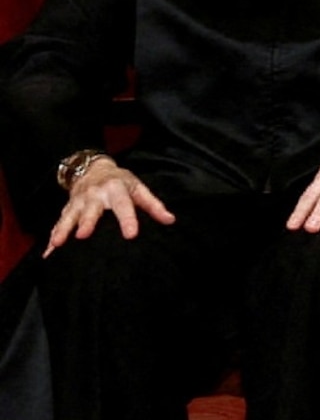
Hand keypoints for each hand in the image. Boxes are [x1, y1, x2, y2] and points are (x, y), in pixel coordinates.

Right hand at [45, 159, 174, 252]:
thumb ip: (153, 205)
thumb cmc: (120, 182)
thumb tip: (170, 220)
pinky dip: (53, 235)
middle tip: (83, 235)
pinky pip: (59, 222)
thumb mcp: (138, 188)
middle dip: (86, 222)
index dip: (128, 220)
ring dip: (63, 229)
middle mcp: (95, 195)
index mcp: (116, 189)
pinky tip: (49, 251)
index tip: (131, 234)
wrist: (92, 168)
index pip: (123, 206)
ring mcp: (78, 201)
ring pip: (70, 216)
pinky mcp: (68, 208)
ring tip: (57, 243)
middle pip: (90, 210)